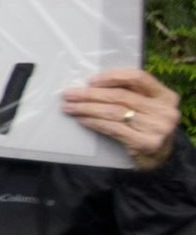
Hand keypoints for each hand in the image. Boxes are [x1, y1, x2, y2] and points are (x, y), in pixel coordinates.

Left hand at [62, 69, 181, 170]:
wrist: (160, 158)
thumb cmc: (146, 127)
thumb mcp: (146, 107)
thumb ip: (130, 94)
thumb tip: (91, 85)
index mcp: (166, 96)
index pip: (138, 78)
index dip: (112, 77)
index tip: (90, 81)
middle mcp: (165, 111)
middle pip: (121, 96)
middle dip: (90, 94)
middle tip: (69, 94)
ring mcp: (157, 128)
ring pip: (114, 112)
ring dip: (87, 108)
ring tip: (69, 107)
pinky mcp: (146, 143)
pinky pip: (113, 128)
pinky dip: (94, 122)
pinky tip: (81, 119)